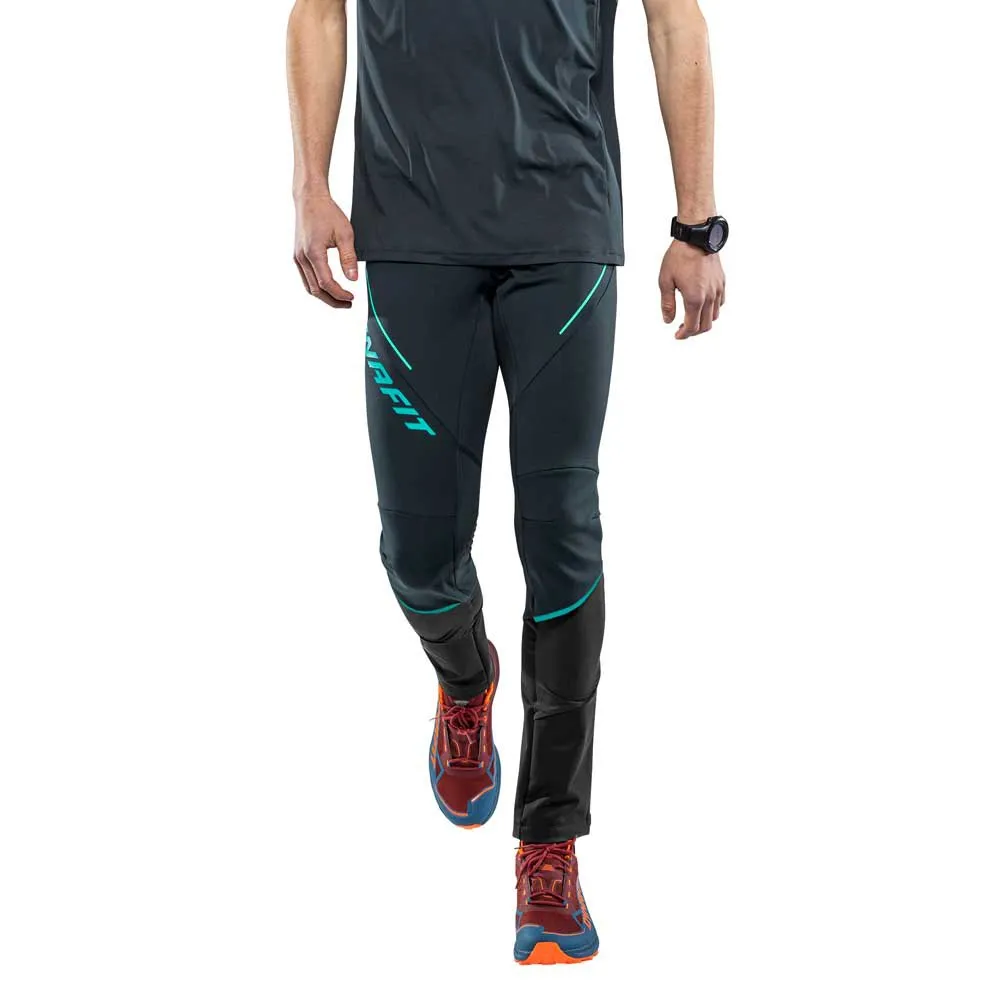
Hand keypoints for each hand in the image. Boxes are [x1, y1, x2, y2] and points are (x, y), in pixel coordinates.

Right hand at [293, 193, 357, 308]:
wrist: (310, 199)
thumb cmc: (327, 213)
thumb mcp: (344, 233)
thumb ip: (348, 258)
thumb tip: (353, 278)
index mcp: (313, 253)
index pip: (326, 283)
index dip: (340, 294)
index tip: (352, 297)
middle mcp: (302, 258)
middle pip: (315, 290)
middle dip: (332, 300)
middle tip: (348, 304)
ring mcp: (297, 257)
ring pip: (309, 286)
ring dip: (324, 296)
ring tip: (340, 299)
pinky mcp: (297, 256)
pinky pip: (305, 278)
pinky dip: (317, 287)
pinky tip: (328, 288)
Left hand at [659, 240, 725, 338]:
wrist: (697, 236)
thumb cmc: (680, 255)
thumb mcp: (665, 281)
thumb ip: (667, 304)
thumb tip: (668, 320)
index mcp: (695, 299)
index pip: (692, 327)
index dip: (684, 335)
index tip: (677, 336)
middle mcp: (709, 297)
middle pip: (706, 326)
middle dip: (693, 332)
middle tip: (682, 331)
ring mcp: (717, 289)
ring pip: (715, 316)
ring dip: (704, 322)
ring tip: (692, 319)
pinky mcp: (722, 282)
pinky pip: (721, 303)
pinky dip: (713, 310)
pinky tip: (703, 306)